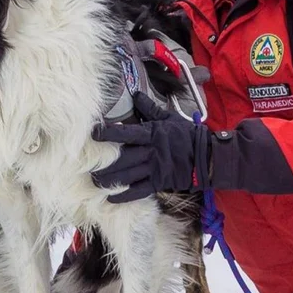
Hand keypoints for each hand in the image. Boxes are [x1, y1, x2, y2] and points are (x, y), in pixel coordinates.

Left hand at [91, 93, 210, 202]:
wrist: (206, 156)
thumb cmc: (185, 134)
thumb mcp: (168, 117)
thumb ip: (149, 108)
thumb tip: (135, 94)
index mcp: (152, 134)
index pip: (126, 133)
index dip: (109, 133)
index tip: (93, 133)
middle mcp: (150, 152)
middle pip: (123, 158)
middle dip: (104, 164)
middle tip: (86, 166)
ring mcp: (155, 169)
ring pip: (128, 176)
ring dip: (110, 180)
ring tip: (94, 182)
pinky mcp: (159, 183)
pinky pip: (139, 191)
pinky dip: (124, 195)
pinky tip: (110, 198)